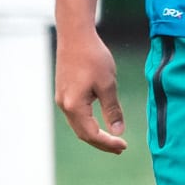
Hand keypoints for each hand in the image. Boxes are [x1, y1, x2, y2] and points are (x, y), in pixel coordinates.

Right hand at [55, 26, 127, 153]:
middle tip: (120, 148)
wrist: (75, 36)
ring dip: (94, 134)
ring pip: (78, 125)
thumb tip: (118, 131)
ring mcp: (61, 98)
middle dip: (101, 143)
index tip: (124, 146)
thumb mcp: (108, 84)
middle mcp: (64, 105)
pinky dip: (87, 122)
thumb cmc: (93, 58)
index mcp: (74, 106)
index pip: (91, 134)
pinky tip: (99, 122)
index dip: (107, 143)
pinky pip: (75, 114)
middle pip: (82, 133)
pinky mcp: (63, 91)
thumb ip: (112, 109)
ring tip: (112, 139)